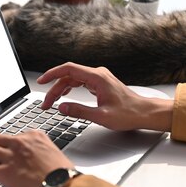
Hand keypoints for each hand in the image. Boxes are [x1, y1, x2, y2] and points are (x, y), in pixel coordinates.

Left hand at [0, 130, 73, 186]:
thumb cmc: (65, 175)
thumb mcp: (55, 154)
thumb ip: (43, 152)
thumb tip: (39, 160)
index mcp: (35, 136)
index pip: (15, 135)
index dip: (9, 145)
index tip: (9, 151)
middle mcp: (21, 143)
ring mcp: (11, 157)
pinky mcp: (4, 173)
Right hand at [37, 62, 173, 131]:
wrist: (144, 113)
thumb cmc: (128, 114)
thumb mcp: (101, 116)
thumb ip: (79, 111)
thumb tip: (62, 107)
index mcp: (97, 78)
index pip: (68, 69)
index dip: (52, 74)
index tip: (42, 81)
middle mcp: (97, 74)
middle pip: (68, 76)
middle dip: (54, 89)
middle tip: (46, 104)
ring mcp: (99, 78)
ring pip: (73, 79)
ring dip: (61, 90)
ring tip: (52, 103)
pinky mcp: (100, 84)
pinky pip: (80, 82)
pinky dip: (69, 89)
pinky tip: (64, 97)